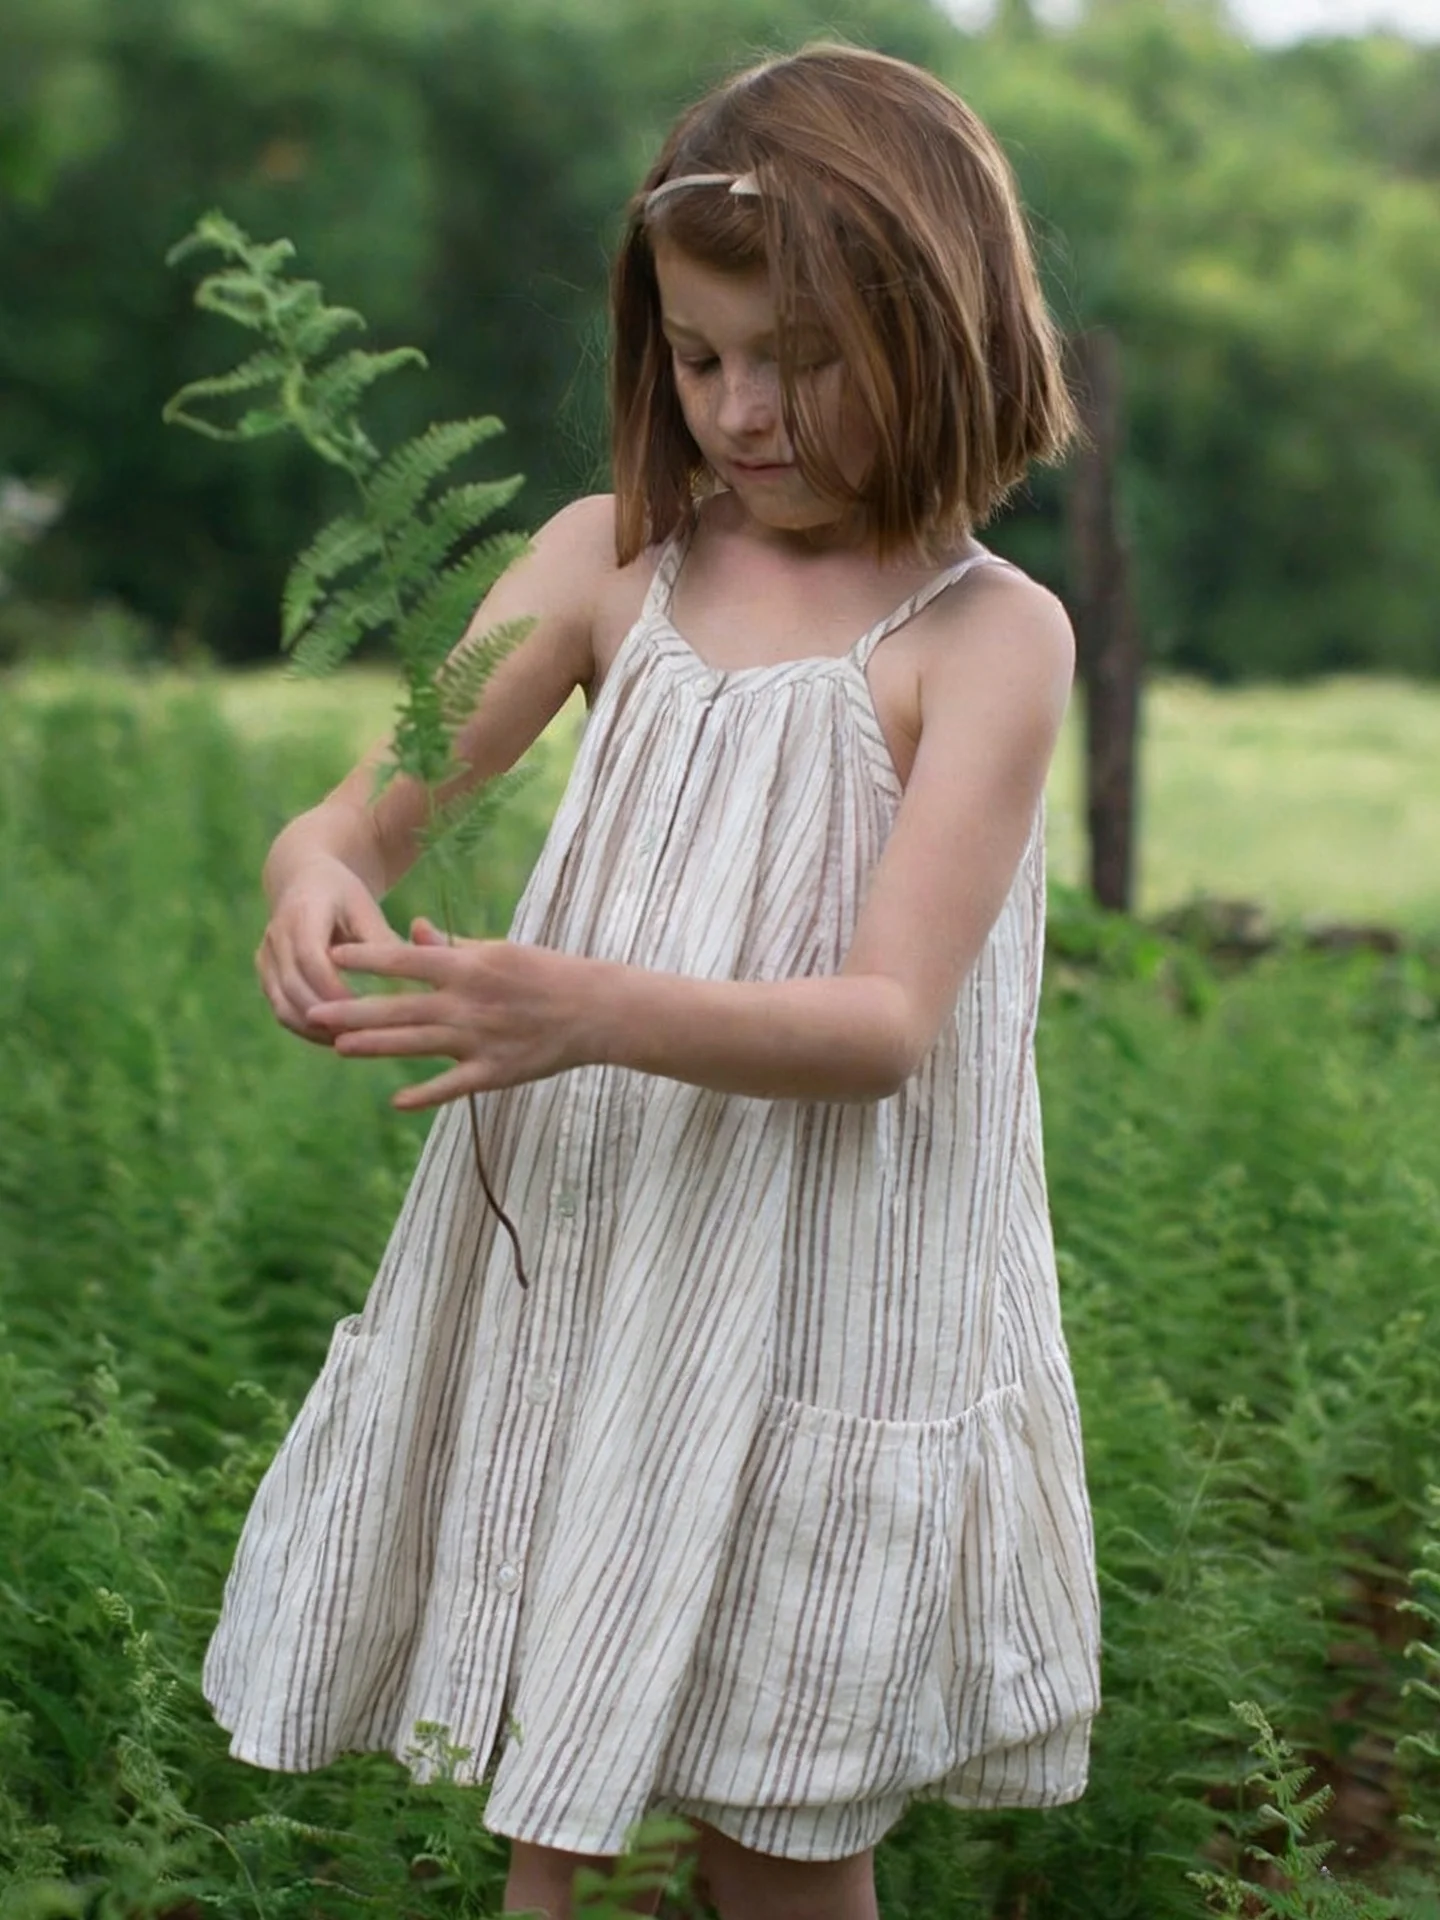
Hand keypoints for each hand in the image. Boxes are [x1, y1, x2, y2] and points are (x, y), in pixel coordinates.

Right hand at [257, 856, 401, 1044]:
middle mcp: (276, 935)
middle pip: (293, 986)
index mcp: (302, 913)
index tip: (362, 1009)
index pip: (310, 957)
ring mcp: (266, 957)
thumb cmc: (344, 896)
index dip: (332, 987)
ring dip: (314, 1029)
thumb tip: (411, 975)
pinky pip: (281, 1009)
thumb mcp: (365, 908)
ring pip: (282, 1004)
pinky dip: (306, 1028)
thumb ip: (382, 940)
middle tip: (361, 1036)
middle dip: (325, 1015)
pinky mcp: (265, 974)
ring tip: (351, 1042)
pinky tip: (335, 1038)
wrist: (304, 882)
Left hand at [309, 917, 594, 1108]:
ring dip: (375, 1046)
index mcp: (468, 966)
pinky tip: (396, 1102)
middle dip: (353, 1011)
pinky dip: (425, 1095)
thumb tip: (412, 930)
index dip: (366, 959)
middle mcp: (467, 1002)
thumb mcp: (497, 949)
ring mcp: (479, 1039)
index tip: (331, 956)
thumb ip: (450, 945)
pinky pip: (453, 1086)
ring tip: (338, 1049)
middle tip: (313, 1014)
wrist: (594, 1010)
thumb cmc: (545, 973)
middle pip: (399, 1007)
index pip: (405, 960)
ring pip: (416, 1044)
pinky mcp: (494, 1071)